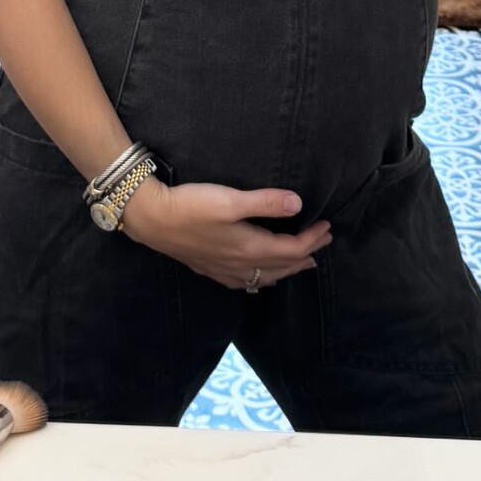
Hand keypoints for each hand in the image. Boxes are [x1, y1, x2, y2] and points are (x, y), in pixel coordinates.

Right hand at [119, 175, 331, 290]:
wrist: (153, 219)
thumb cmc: (192, 205)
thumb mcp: (230, 199)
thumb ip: (265, 202)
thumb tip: (299, 203)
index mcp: (251, 247)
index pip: (292, 249)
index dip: (313, 239)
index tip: (328, 226)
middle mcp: (242, 265)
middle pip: (283, 265)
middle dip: (306, 254)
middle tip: (324, 241)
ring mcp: (225, 270)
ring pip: (266, 276)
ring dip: (288, 269)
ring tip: (302, 263)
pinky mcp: (211, 269)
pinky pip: (247, 281)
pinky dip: (263, 278)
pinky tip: (260, 277)